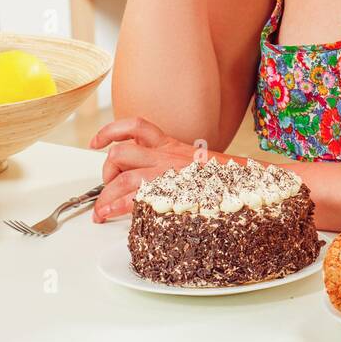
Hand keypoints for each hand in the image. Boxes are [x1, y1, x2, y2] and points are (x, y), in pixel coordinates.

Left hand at [89, 116, 240, 220]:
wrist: (245, 182)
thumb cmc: (221, 177)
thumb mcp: (195, 162)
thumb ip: (173, 164)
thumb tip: (151, 179)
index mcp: (170, 144)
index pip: (135, 127)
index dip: (109, 132)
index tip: (95, 142)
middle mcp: (164, 155)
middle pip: (120, 153)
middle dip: (106, 172)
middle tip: (107, 187)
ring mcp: (164, 173)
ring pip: (121, 176)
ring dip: (106, 194)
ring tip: (103, 209)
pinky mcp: (167, 191)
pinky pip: (132, 198)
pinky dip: (114, 207)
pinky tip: (107, 214)